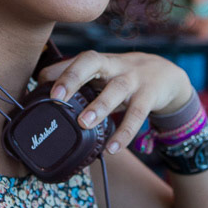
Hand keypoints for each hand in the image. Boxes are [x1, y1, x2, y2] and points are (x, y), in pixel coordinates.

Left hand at [38, 50, 192, 154]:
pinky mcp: (150, 96)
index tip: (42, 82)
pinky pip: (137, 115)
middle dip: (74, 78)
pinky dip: (124, 133)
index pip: (78, 59)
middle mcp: (115, 66)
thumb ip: (76, 77)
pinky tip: (112, 149)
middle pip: (93, 63)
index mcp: (101, 61)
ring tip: (84, 123)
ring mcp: (134, 80)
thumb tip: (39, 82)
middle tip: (57, 98)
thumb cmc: (124, 75)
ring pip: (116, 89)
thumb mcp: (103, 73)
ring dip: (99, 106)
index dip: (61, 70)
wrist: (167, 75)